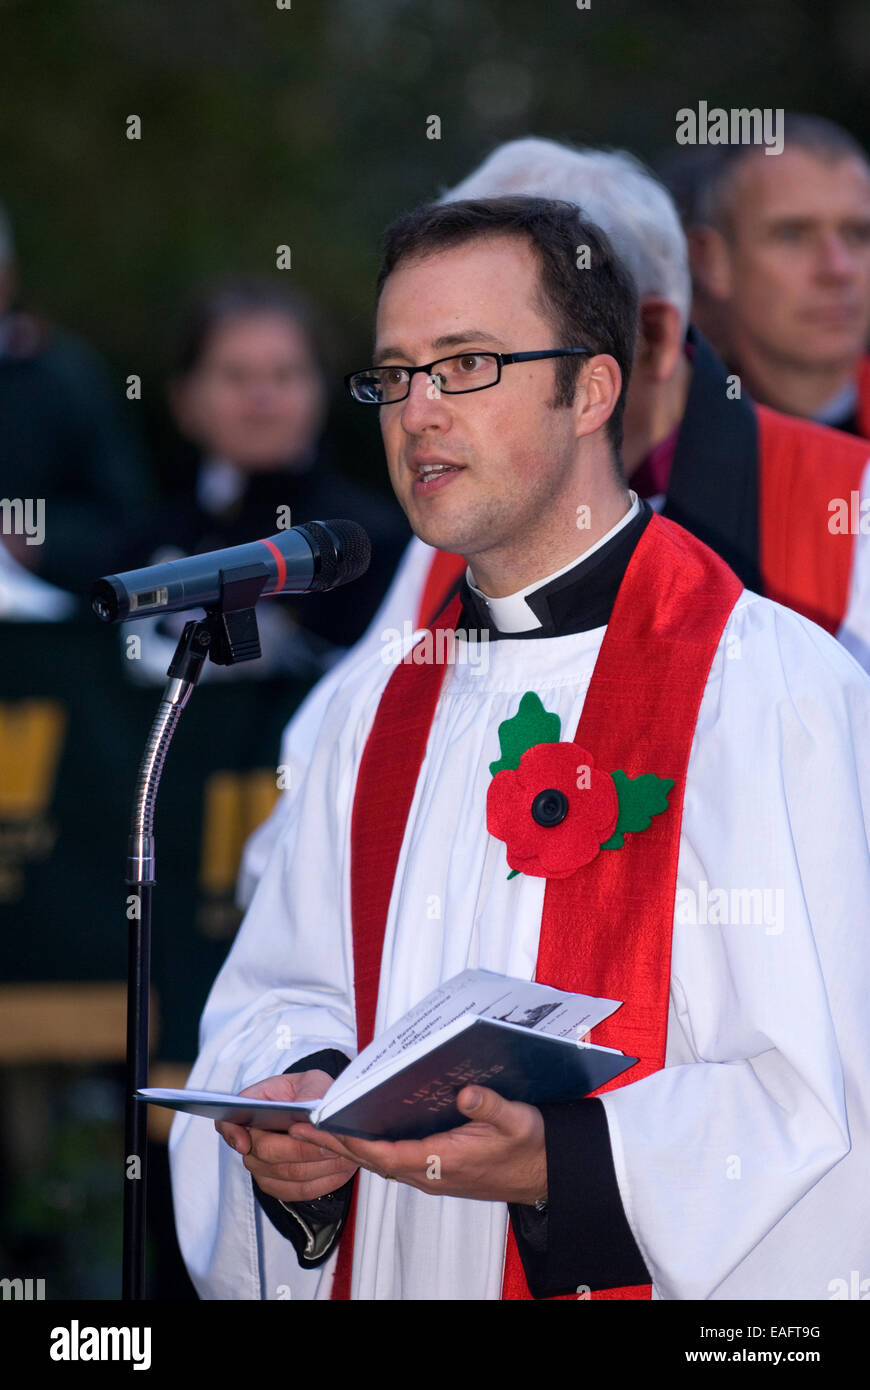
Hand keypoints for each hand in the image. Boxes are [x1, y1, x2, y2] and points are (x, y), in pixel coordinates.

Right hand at [215, 1070, 359, 1202]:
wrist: (324, 1114)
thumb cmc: (313, 1094)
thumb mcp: (314, 1082)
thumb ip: (308, 1093)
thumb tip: (306, 1110)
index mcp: (253, 1106)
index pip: (228, 1122)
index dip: (232, 1133)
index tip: (245, 1142)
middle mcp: (251, 1139)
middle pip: (264, 1152)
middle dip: (299, 1149)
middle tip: (326, 1143)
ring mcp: (262, 1166)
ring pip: (286, 1174)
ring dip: (316, 1165)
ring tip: (340, 1153)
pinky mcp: (280, 1185)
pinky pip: (299, 1190)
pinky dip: (322, 1180)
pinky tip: (338, 1167)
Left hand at [288, 1086, 547, 1205]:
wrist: (546, 1173)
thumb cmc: (531, 1147)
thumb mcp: (517, 1120)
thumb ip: (490, 1105)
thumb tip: (465, 1091)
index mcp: (445, 1162)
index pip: (388, 1155)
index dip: (355, 1143)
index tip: (326, 1130)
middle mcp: (431, 1173)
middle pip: (374, 1160)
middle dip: (335, 1145)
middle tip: (299, 1129)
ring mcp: (431, 1174)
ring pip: (380, 1161)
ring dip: (348, 1146)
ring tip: (316, 1127)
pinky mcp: (435, 1169)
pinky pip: (393, 1160)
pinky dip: (369, 1146)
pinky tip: (356, 1131)